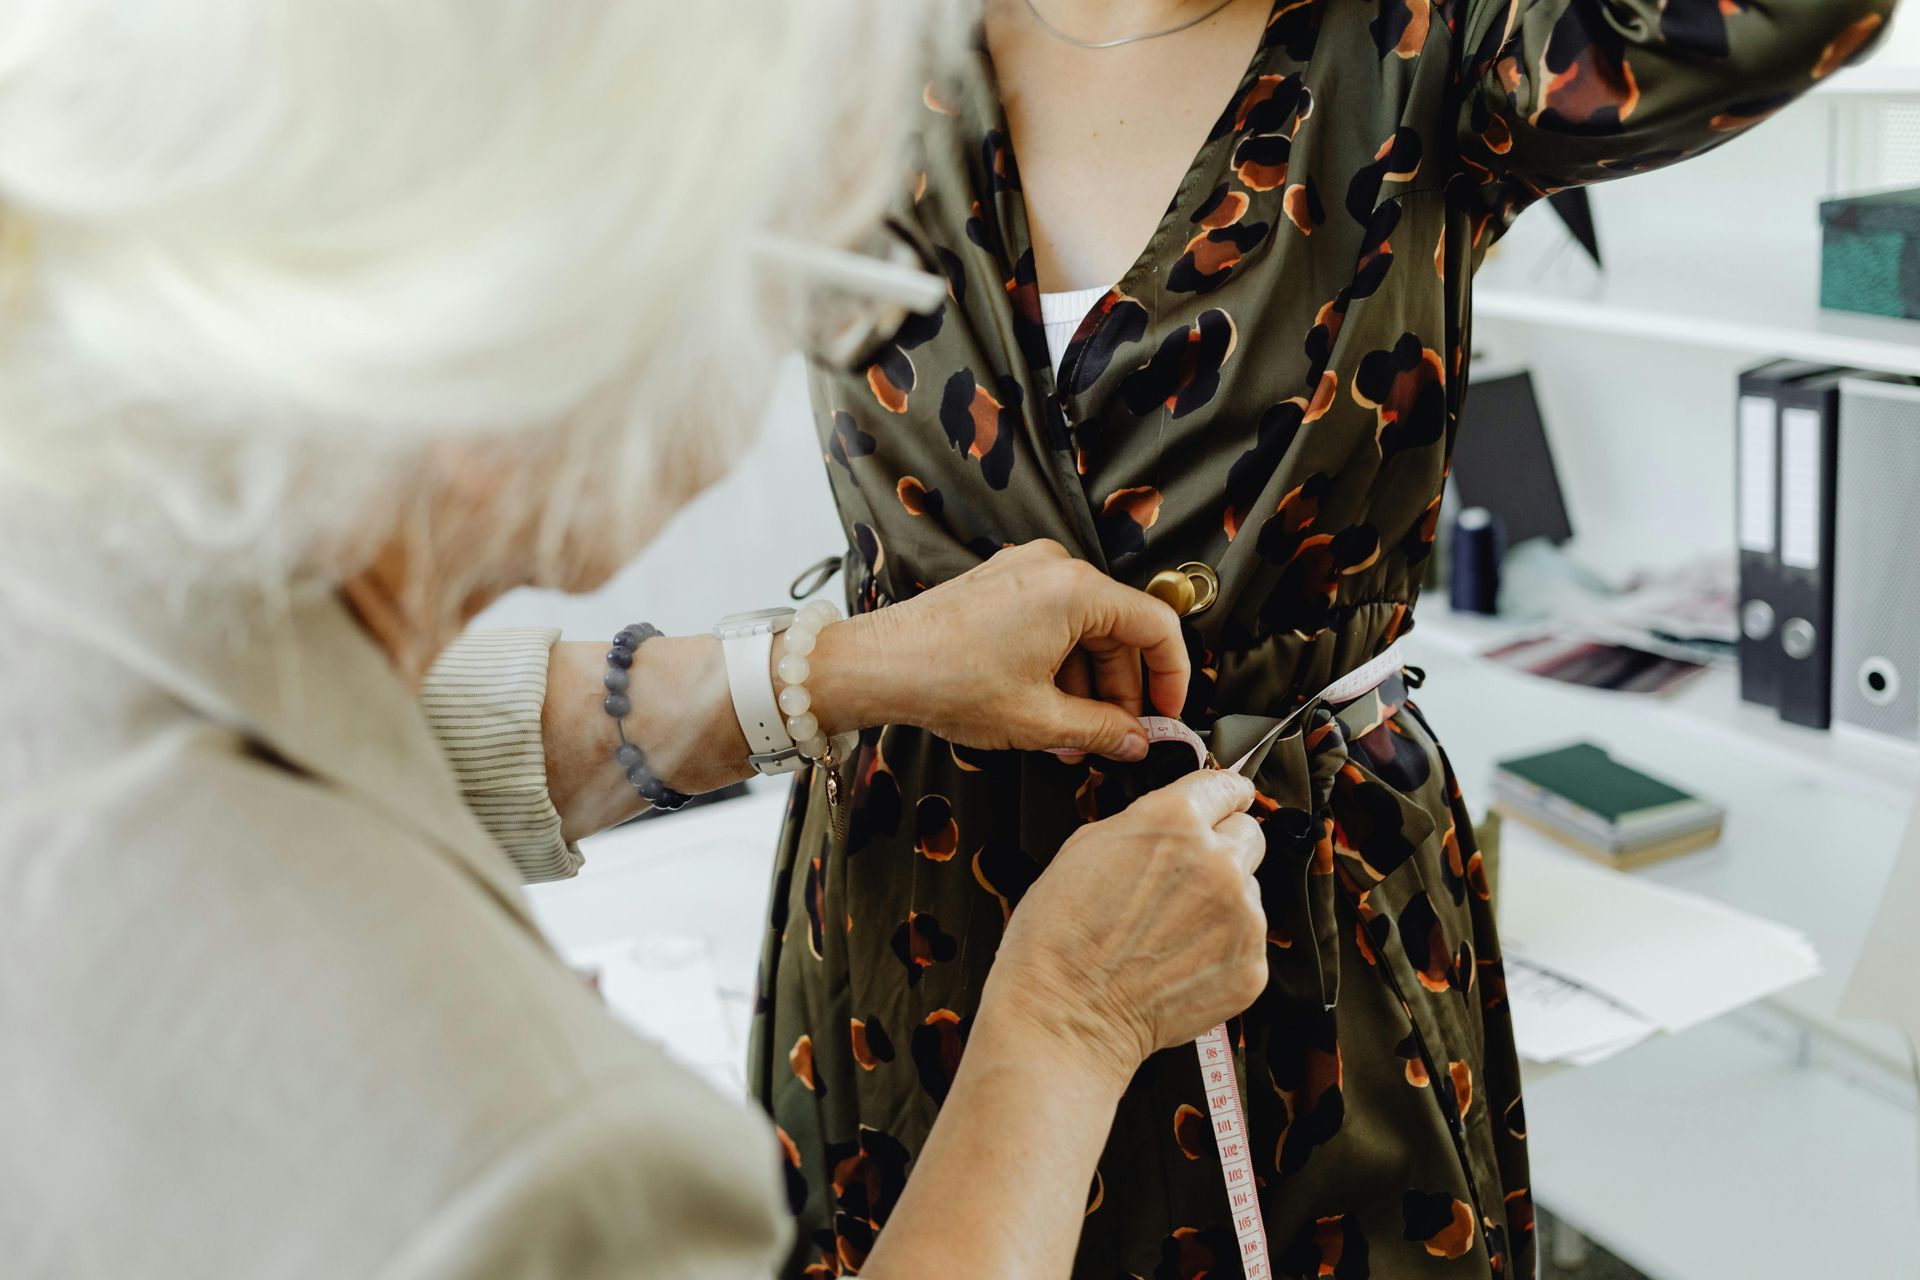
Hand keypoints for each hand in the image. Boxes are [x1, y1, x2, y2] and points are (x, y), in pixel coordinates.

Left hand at [813, 540, 1186, 760]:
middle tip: (1116, 737)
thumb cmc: (945, 679)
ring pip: (1084, 631)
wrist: (877, 666)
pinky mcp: (1001, 586)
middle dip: (1120, 690)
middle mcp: (1053, 568)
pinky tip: (1048, 711)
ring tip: (1073, 737)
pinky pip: (1052, 623)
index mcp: (1075, 589)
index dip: (1173, 676)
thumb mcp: (1039, 720)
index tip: (1167, 714)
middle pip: (1118, 630)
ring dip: (1087, 685)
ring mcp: (1024, 572)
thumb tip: (1134, 741)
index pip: (1156, 626)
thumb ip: (1101, 730)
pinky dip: (1059, 666)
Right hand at [979, 770, 1267, 1084]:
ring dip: (1221, 900)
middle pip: (1249, 834)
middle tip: (1186, 876)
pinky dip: (1222, 947)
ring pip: (1249, 890)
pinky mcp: (1251, 965)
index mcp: (1175, 821)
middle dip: (1223, 847)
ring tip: (1171, 929)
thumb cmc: (1060, 937)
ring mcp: (1242, 916)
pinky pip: (1248, 941)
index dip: (1221, 795)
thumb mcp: (1085, 846)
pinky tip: (1180, 959)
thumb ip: (1145, 823)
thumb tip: (1173, 822)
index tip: (1224, 802)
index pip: (1227, 786)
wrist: (1068, 1016)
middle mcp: (1218, 862)